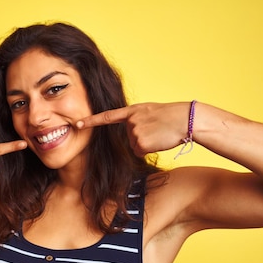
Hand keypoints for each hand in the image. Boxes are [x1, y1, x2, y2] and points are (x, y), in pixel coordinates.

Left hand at [76, 102, 192, 156]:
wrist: (184, 119)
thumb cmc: (171, 116)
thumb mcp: (151, 112)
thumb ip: (137, 120)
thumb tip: (134, 138)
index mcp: (133, 111)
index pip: (108, 116)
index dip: (91, 120)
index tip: (77, 124)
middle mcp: (130, 121)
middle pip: (128, 138)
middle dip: (141, 137)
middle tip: (156, 129)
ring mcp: (134, 132)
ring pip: (134, 146)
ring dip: (146, 143)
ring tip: (159, 134)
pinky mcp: (140, 143)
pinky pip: (139, 152)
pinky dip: (149, 149)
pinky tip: (158, 140)